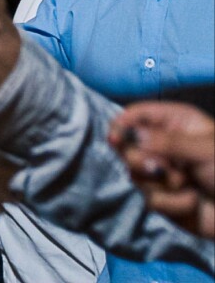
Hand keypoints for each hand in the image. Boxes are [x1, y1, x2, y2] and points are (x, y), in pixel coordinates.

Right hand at [110, 101, 214, 237]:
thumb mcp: (204, 149)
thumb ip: (166, 141)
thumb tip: (132, 135)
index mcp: (174, 122)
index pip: (137, 115)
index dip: (123, 125)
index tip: (115, 139)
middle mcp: (163, 144)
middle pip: (128, 146)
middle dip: (142, 160)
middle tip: (159, 168)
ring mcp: (161, 172)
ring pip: (136, 175)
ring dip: (162, 183)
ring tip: (185, 185)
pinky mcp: (163, 198)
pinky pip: (151, 199)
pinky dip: (172, 203)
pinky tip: (192, 201)